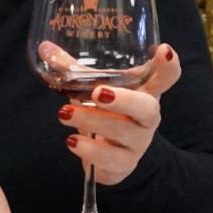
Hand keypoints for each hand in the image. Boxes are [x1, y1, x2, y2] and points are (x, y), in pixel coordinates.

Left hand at [58, 44, 181, 184]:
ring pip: (124, 133)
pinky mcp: (123, 164)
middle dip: (124, 100)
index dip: (168, 66)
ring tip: (64, 113)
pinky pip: (110, 159)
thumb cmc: (106, 112)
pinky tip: (72, 141)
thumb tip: (44, 48)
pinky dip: (89, 150)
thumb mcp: (94, 88)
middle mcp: (146, 118)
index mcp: (144, 92)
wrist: (110, 155)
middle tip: (98, 93)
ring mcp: (138, 143)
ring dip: (92, 121)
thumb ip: (72, 69)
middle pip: (148, 108)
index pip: (165, 78)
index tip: (164, 50)